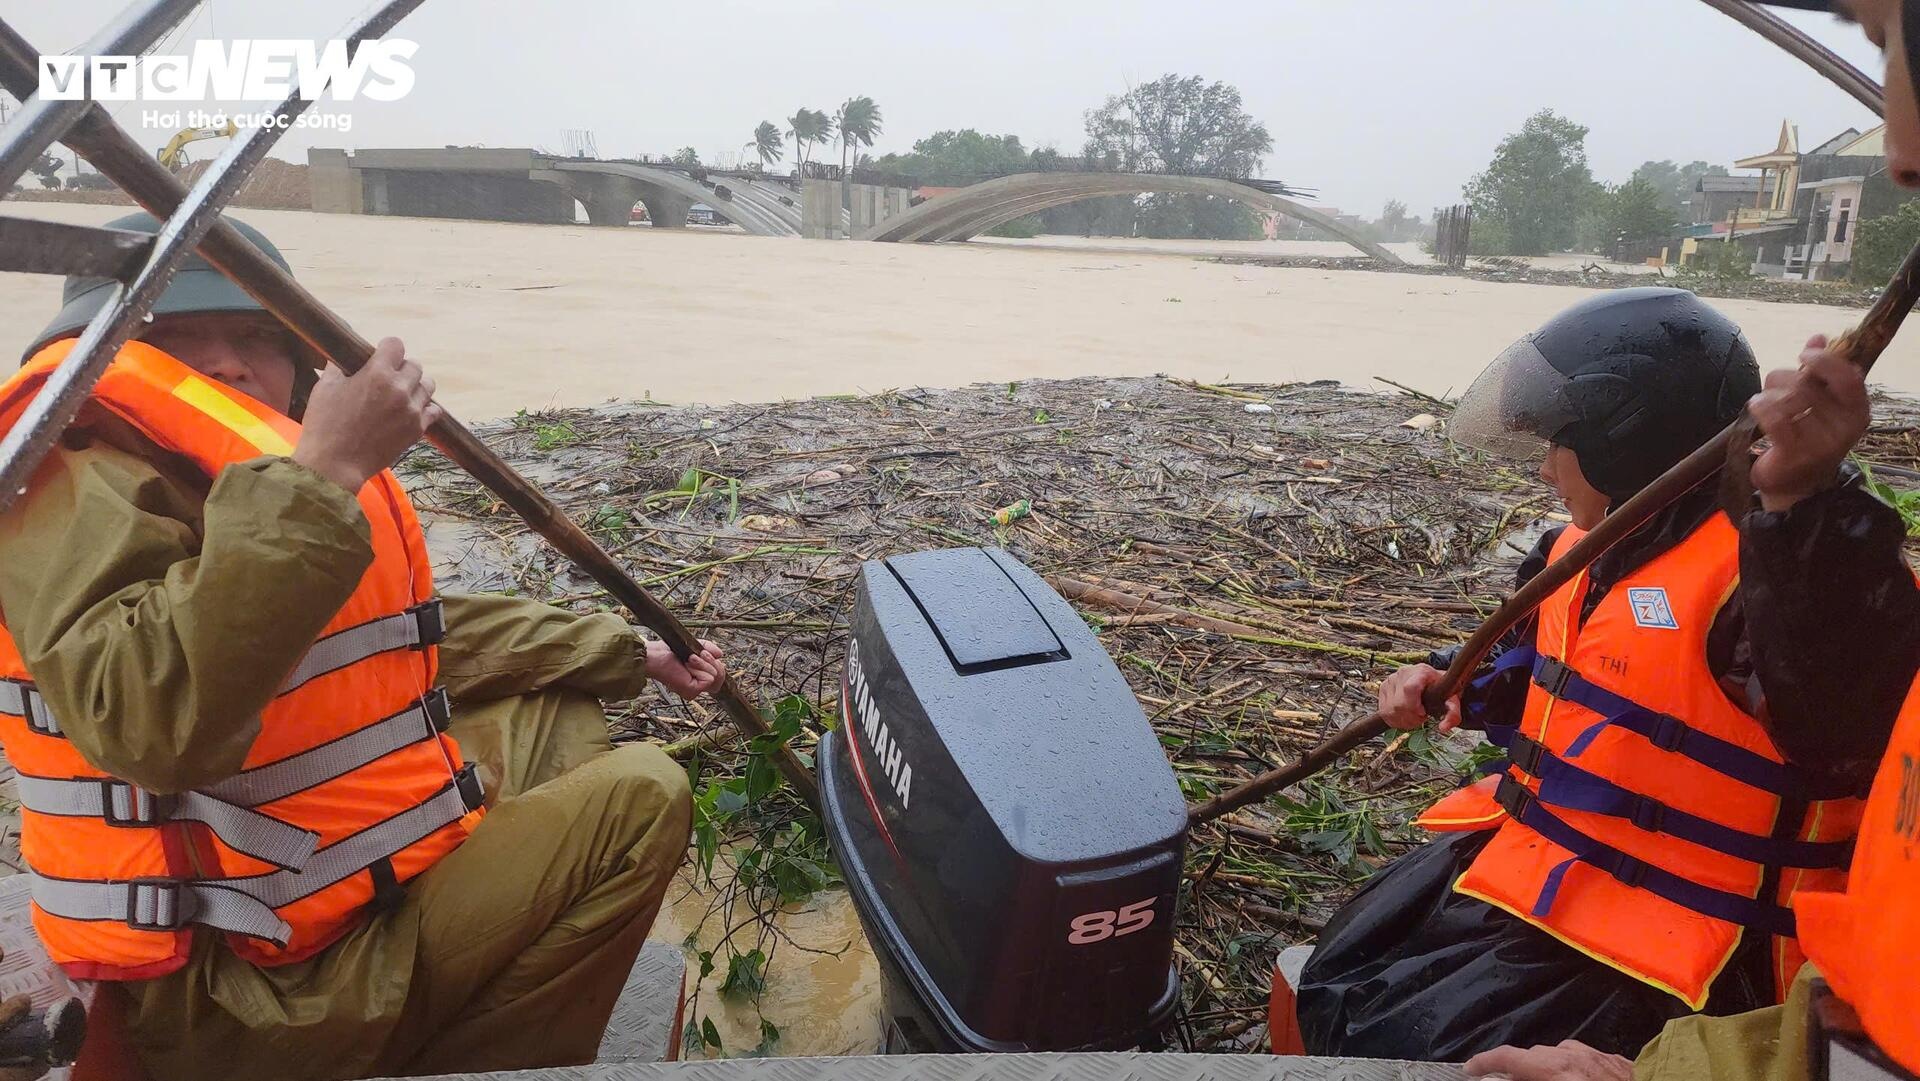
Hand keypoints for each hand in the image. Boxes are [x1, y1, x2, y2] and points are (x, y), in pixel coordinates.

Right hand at [292, 337, 441, 492]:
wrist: (335, 464)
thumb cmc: (325, 424)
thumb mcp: (325, 387)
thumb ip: (338, 367)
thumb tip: (344, 356)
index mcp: (377, 374)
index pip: (395, 344)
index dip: (387, 348)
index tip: (380, 355)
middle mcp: (399, 389)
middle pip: (414, 365)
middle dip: (401, 367)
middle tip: (388, 378)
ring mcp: (411, 410)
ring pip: (428, 385)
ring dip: (415, 385)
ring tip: (400, 393)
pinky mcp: (417, 429)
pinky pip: (433, 410)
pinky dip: (423, 408)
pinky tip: (409, 410)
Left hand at [646, 638, 724, 698]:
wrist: (656, 655)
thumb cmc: (669, 650)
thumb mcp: (695, 646)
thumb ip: (709, 649)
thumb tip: (721, 654)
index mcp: (697, 676)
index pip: (719, 674)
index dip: (715, 662)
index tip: (703, 652)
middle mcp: (697, 685)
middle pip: (721, 675)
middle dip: (711, 660)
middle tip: (695, 655)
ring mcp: (695, 690)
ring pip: (716, 675)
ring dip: (704, 663)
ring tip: (690, 659)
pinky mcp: (693, 691)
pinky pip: (709, 678)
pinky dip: (700, 668)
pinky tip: (688, 666)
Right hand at [1378, 663, 1460, 731]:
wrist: (1432, 681)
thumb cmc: (1441, 690)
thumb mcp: (1452, 701)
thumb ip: (1453, 714)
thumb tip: (1443, 728)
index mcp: (1421, 671)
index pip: (1410, 688)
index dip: (1414, 705)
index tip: (1423, 712)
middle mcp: (1403, 672)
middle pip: (1399, 703)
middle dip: (1411, 716)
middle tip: (1422, 716)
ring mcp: (1391, 680)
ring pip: (1390, 709)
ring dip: (1403, 719)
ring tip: (1414, 715)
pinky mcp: (1383, 688)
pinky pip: (1384, 711)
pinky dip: (1395, 719)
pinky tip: (1405, 715)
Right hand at [1465, 1040, 1632, 1080]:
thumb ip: (1536, 1080)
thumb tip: (1516, 1077)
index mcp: (1556, 1071)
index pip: (1509, 1057)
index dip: (1484, 1062)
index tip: (1470, 1069)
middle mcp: (1573, 1056)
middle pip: (1534, 1055)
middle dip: (1521, 1070)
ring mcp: (1598, 1055)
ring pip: (1561, 1054)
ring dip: (1550, 1068)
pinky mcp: (1619, 1060)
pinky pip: (1587, 1058)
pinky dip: (1576, 1068)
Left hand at [1748, 334, 1869, 512]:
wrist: (1796, 484)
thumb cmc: (1808, 436)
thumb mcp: (1820, 403)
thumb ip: (1820, 372)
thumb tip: (1818, 337)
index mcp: (1857, 410)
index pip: (1847, 376)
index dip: (1824, 360)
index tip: (1805, 354)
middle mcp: (1844, 427)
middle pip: (1805, 384)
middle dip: (1782, 379)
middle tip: (1774, 390)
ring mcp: (1821, 443)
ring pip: (1786, 397)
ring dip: (1768, 395)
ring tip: (1765, 404)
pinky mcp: (1794, 454)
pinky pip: (1773, 417)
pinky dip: (1760, 407)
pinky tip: (1756, 408)